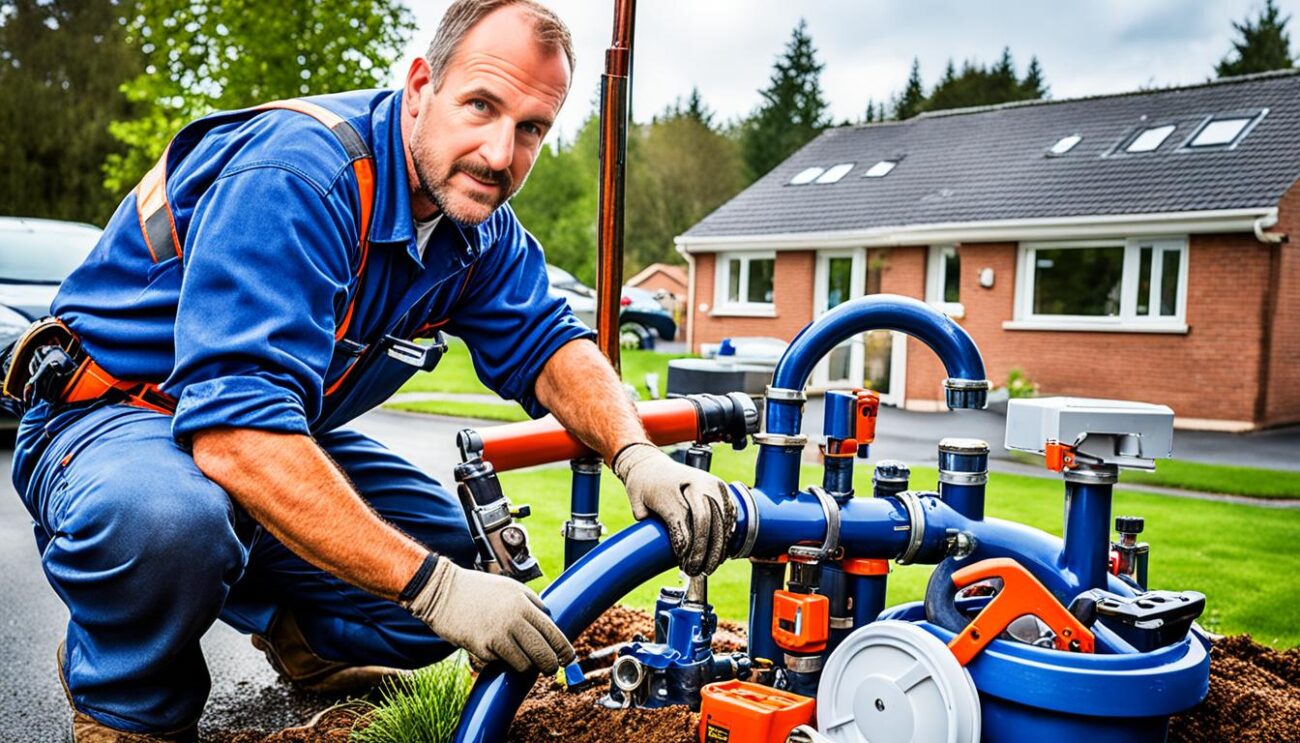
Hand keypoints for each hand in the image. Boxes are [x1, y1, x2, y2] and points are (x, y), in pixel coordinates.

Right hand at [402, 557, 573, 672]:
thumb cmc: (479, 590)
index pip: (553, 632)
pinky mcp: (480, 647)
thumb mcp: (511, 588)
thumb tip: (551, 622)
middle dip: (550, 665)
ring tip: (518, 658)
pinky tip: (492, 646)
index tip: (569, 659)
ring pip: (524, 664)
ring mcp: (496, 634)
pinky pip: (499, 663)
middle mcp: (513, 619)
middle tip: (550, 668)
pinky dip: (499, 660)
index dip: (564, 650)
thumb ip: (532, 603)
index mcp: (523, 603)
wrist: (442, 591)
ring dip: (524, 665)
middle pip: (543, 653)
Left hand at [613, 442, 735, 575]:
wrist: (653, 465)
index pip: (680, 519)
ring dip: (717, 547)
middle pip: (703, 520)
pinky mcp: (721, 487)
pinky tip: (720, 551)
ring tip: (710, 566)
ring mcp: (710, 483)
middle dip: (702, 549)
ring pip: (720, 519)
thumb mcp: (638, 504)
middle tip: (697, 569)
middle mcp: (693, 482)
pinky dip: (726, 534)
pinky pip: (728, 513)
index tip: (682, 562)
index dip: (684, 545)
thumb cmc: (644, 487)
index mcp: (669, 486)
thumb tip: (660, 545)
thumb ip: (647, 522)